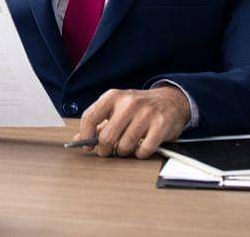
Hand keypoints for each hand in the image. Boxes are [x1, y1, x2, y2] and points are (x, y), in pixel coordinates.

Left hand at [73, 86, 190, 158]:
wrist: (170, 101)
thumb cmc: (138, 107)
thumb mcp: (116, 107)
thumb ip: (98, 122)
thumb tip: (79, 138)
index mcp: (113, 97)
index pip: (90, 117)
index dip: (85, 134)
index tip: (87, 145)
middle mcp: (128, 103)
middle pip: (107, 137)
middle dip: (105, 149)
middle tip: (107, 151)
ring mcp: (146, 114)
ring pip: (125, 146)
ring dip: (123, 152)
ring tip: (126, 147)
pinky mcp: (160, 126)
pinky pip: (144, 150)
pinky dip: (140, 154)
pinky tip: (140, 148)